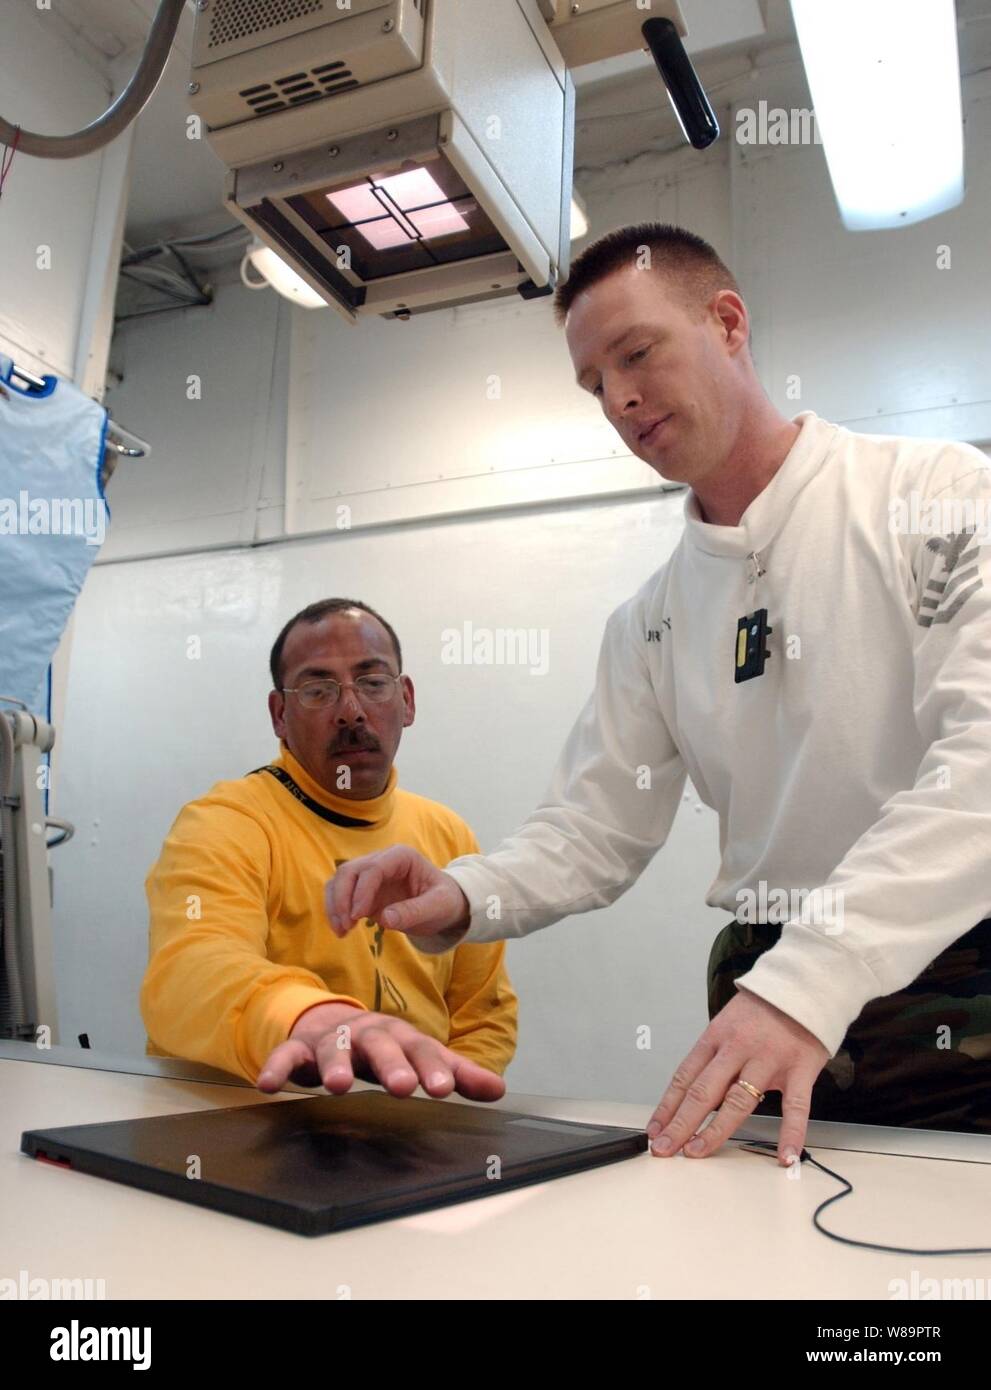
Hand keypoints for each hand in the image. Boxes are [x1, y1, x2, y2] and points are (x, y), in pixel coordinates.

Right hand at [256, 1000, 504, 1101]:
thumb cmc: (384, 1046)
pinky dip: (277, 1066)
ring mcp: (333, 1037)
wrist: (331, 1021)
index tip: (442, 1088)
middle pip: (382, 1045)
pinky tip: (268, 1082)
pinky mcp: (300, 1047)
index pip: (421, 1049)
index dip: (432, 1067)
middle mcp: (369, 1033)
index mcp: (401, 1036)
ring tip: (336, 1086)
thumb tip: (498, 1090)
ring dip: (336, 1064)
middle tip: (402, 1087)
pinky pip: (286, 1054)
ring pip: (335, 1047)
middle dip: (392, 1065)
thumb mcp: (420, 1056)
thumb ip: (456, 1073)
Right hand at [324, 845, 469, 939]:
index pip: (373, 868)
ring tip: (342, 931)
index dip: (361, 891)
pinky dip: (336, 910)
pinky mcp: (363, 891)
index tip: (357, 916)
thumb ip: (414, 911)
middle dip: (342, 898)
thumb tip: (385, 919)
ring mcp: (370, 875)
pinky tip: (342, 930)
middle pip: (350, 870)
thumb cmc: (444, 901)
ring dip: (335, 905)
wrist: (444, 906)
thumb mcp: (438, 906)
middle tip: (346, 926)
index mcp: (401, 856)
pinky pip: (340, 894)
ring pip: (340, 880)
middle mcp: (382, 860)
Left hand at [646, 988, 829, 1165]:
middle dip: (680, 1123)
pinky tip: (784, 1157)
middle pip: (703, 1092)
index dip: (666, 1106)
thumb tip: (691, 1094)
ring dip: (715, 1131)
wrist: (804, 985)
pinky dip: (791, 1133)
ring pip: (738, 1101)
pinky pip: (796, 1107)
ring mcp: (768, 1060)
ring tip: (697, 1152)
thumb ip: (714, 1057)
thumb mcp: (728, 1023)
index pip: (684, 1077)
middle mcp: (737, 1049)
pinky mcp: (800, 1069)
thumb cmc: (762, 1009)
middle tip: (663, 1148)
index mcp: (716, 1037)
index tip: (654, 1130)